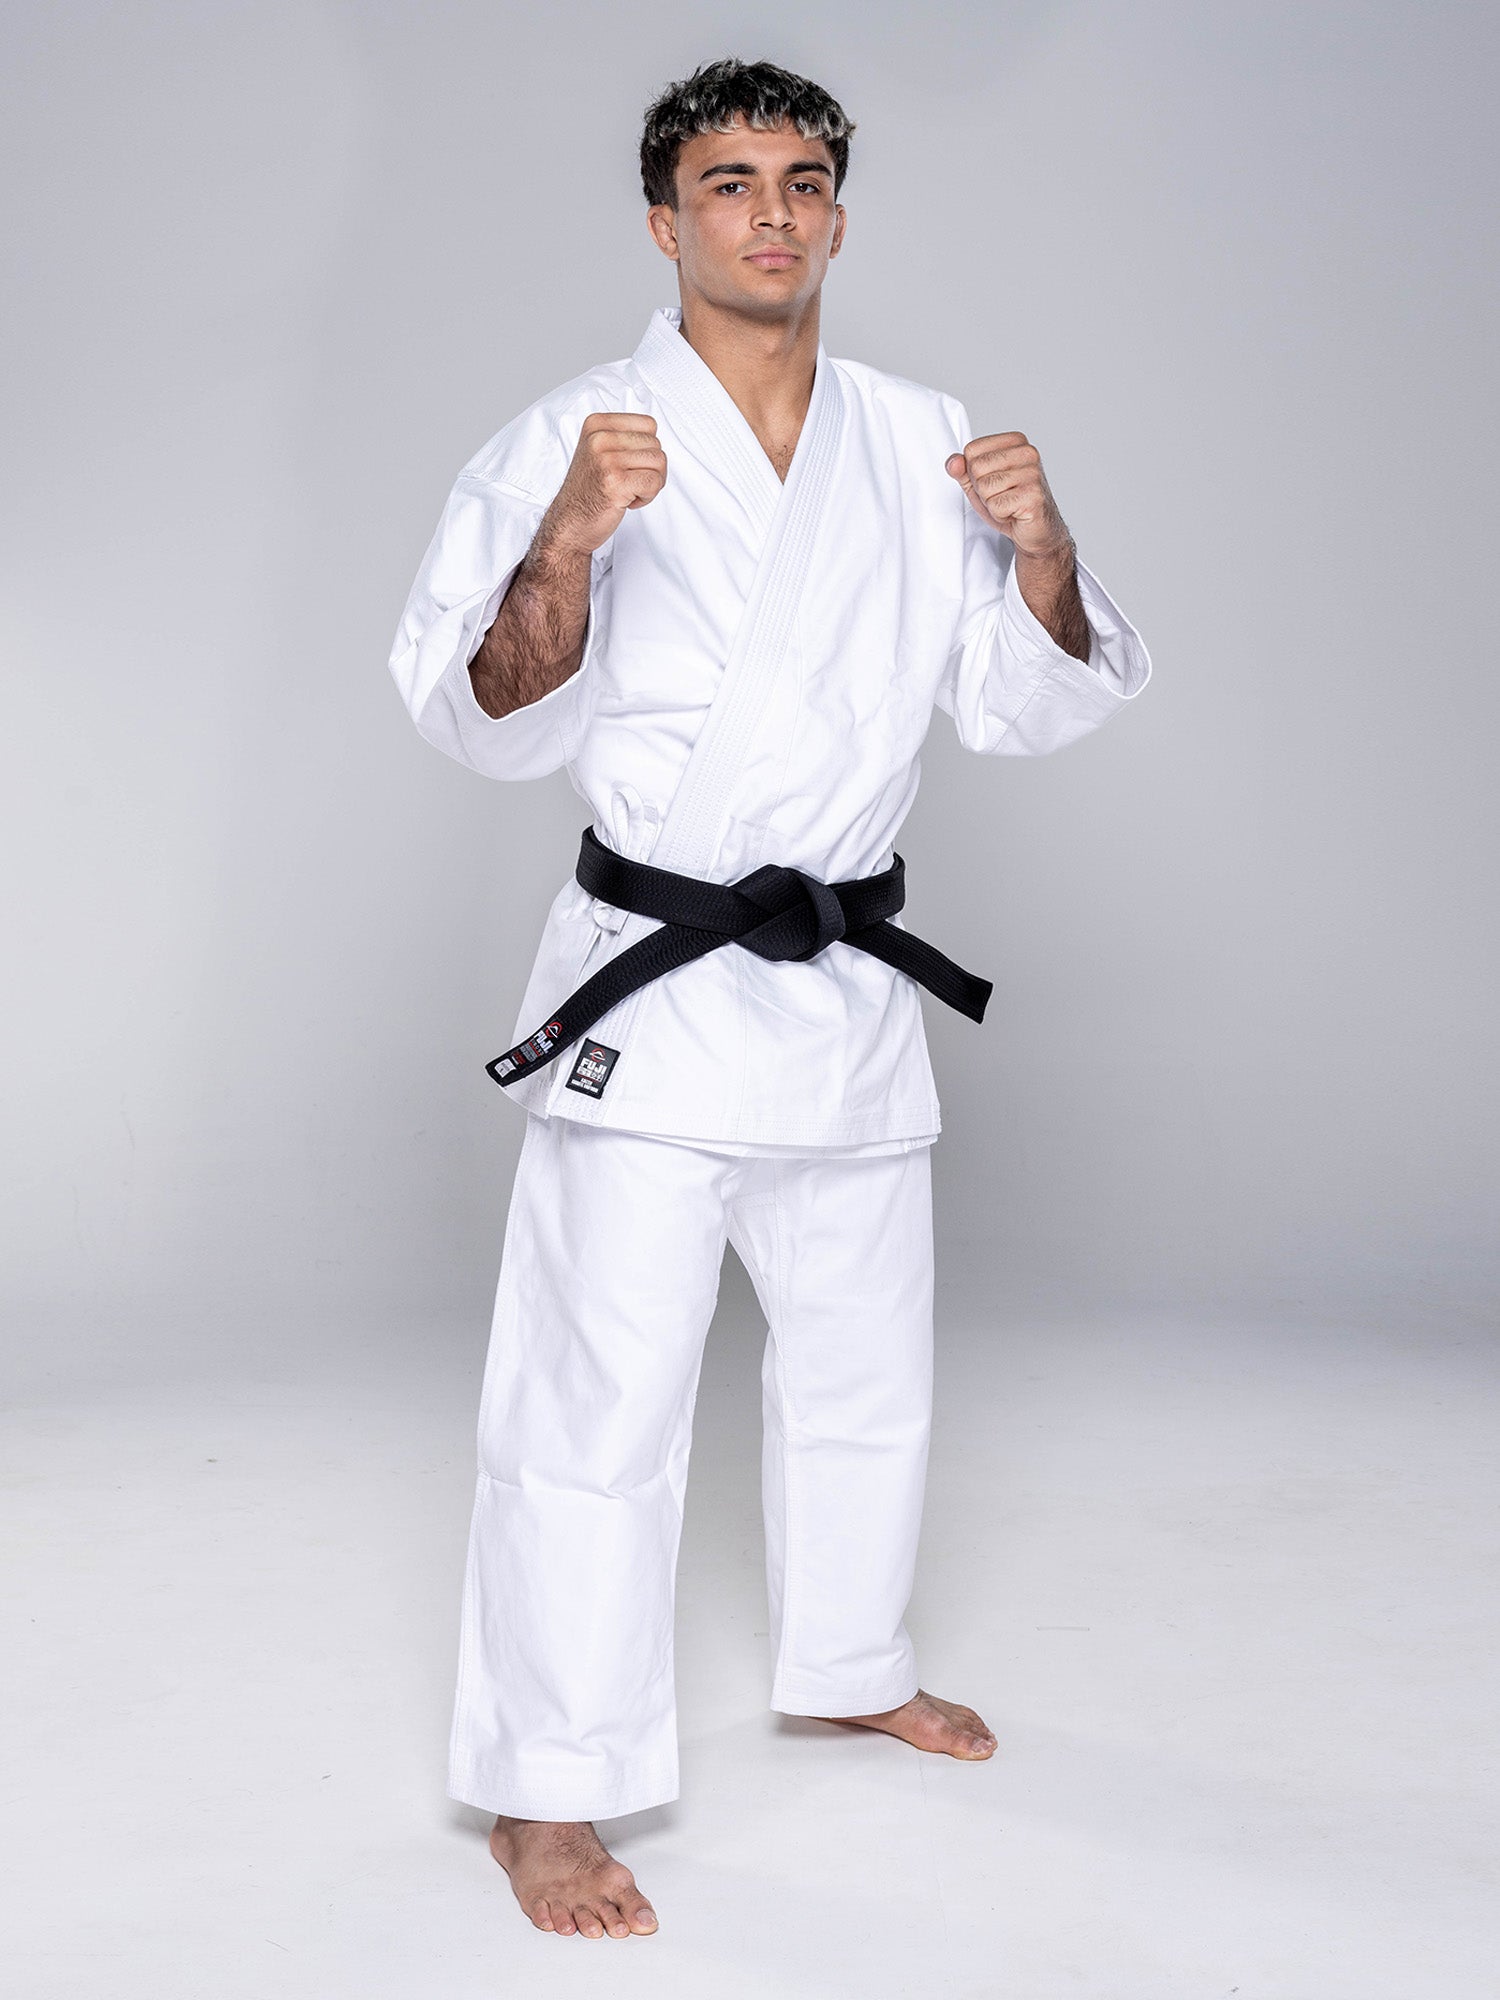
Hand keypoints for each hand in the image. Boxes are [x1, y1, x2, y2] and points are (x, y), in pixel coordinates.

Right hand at [541, 412, 667, 557]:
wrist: (570, 522)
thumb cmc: (589, 491)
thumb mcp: (600, 451)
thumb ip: (625, 438)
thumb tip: (657, 437)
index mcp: (597, 424)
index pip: (648, 424)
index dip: (647, 448)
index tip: (630, 465)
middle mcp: (599, 438)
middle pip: (656, 444)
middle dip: (651, 468)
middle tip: (630, 483)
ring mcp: (606, 460)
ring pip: (659, 462)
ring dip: (651, 483)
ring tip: (630, 491)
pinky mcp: (615, 482)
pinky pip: (654, 482)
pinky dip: (648, 497)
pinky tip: (628, 501)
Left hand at [945, 432, 1073, 559]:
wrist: (1037, 530)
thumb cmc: (1011, 504)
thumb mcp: (980, 484)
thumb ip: (964, 471)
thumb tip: (953, 462)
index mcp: (1015, 442)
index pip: (972, 450)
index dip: (974, 473)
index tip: (994, 483)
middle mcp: (1027, 452)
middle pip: (976, 467)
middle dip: (982, 490)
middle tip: (1002, 496)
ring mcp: (1032, 473)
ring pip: (985, 487)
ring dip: (991, 503)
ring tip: (1008, 504)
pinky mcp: (1033, 495)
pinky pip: (996, 505)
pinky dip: (1000, 515)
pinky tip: (1014, 513)